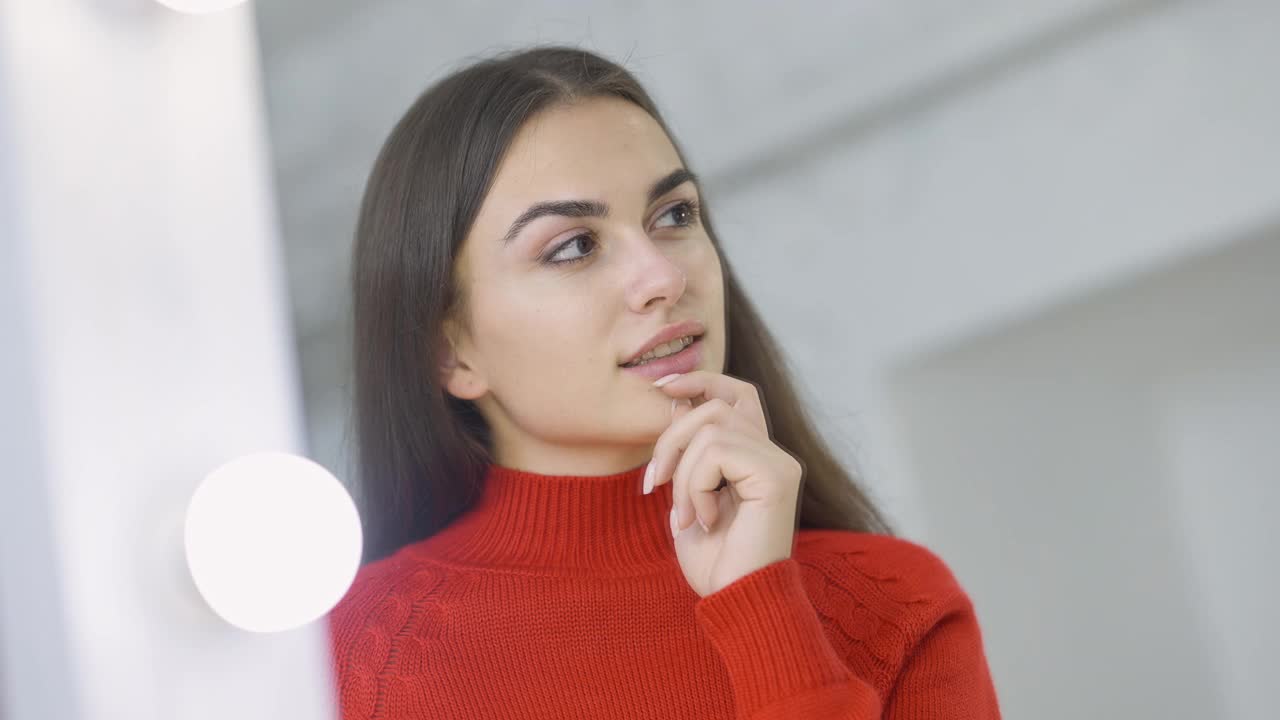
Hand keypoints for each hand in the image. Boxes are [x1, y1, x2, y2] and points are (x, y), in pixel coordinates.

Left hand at [645, 370, 803, 596]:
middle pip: (714, 406)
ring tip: (685, 516)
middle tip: (653, 485)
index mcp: (756, 457)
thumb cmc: (715, 561)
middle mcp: (774, 454)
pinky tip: (704, 520)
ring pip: (710, 428)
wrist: (736, 601)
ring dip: (681, 473)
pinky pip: (717, 452)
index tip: (662, 387)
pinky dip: (696, 486)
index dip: (702, 380)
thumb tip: (674, 401)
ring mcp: (779, 463)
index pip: (736, 394)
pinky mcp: (777, 475)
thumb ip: (688, 453)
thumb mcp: (689, 496)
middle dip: (670, 438)